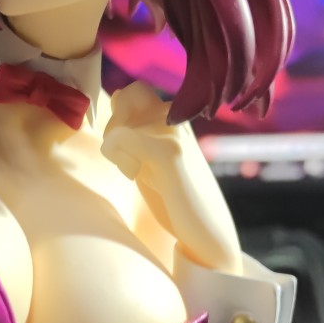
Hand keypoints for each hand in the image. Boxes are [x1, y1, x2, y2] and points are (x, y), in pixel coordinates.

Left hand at [102, 81, 240, 271]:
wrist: (208, 230)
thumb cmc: (176, 195)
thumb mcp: (153, 154)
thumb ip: (139, 125)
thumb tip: (117, 95)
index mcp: (175, 115)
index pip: (132, 92)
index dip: (121, 117)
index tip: (131, 147)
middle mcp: (176, 116)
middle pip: (122, 100)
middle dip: (115, 131)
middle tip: (134, 163)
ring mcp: (173, 131)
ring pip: (117, 123)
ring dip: (118, 153)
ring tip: (141, 175)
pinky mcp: (168, 151)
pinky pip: (120, 137)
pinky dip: (119, 159)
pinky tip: (136, 178)